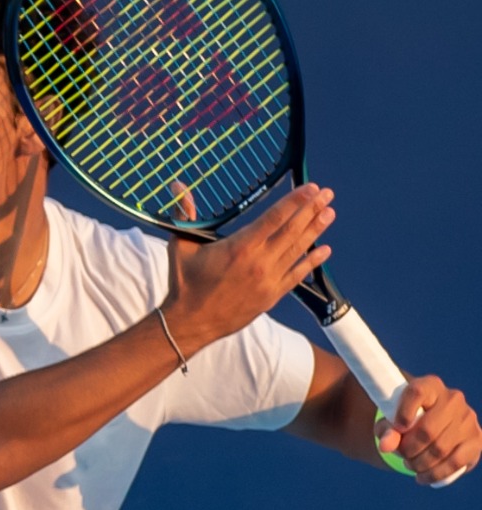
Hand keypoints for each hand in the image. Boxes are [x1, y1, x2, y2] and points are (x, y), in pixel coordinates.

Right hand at [161, 183, 335, 353]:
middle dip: (311, 210)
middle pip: (292, 231)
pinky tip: (324, 250)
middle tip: (327, 194)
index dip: (295, 201)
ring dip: (315, 230)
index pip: (274, 218)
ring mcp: (268, 280)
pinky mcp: (271, 296)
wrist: (191, 322)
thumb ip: (184, 214)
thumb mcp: (181, 245)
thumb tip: (179, 187)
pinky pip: (297, 275)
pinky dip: (311, 262)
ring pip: (298, 250)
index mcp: (239, 247)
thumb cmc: (184, 282)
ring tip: (329, 213)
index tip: (311, 188)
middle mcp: (259, 262)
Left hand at [377, 375, 479, 485]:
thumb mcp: (391, 422)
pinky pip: (455, 462)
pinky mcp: (477, 440)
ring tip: (409, 465)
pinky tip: (422, 477)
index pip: (417, 393)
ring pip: (440, 449)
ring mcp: (468, 420)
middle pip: (427, 429)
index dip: (403, 412)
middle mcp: (453, 399)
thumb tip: (386, 446)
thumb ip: (386, 430)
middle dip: (409, 449)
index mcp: (430, 385)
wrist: (431, 427)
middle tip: (401, 455)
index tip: (397, 428)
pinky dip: (435, 474)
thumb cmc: (406, 420)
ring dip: (420, 463)